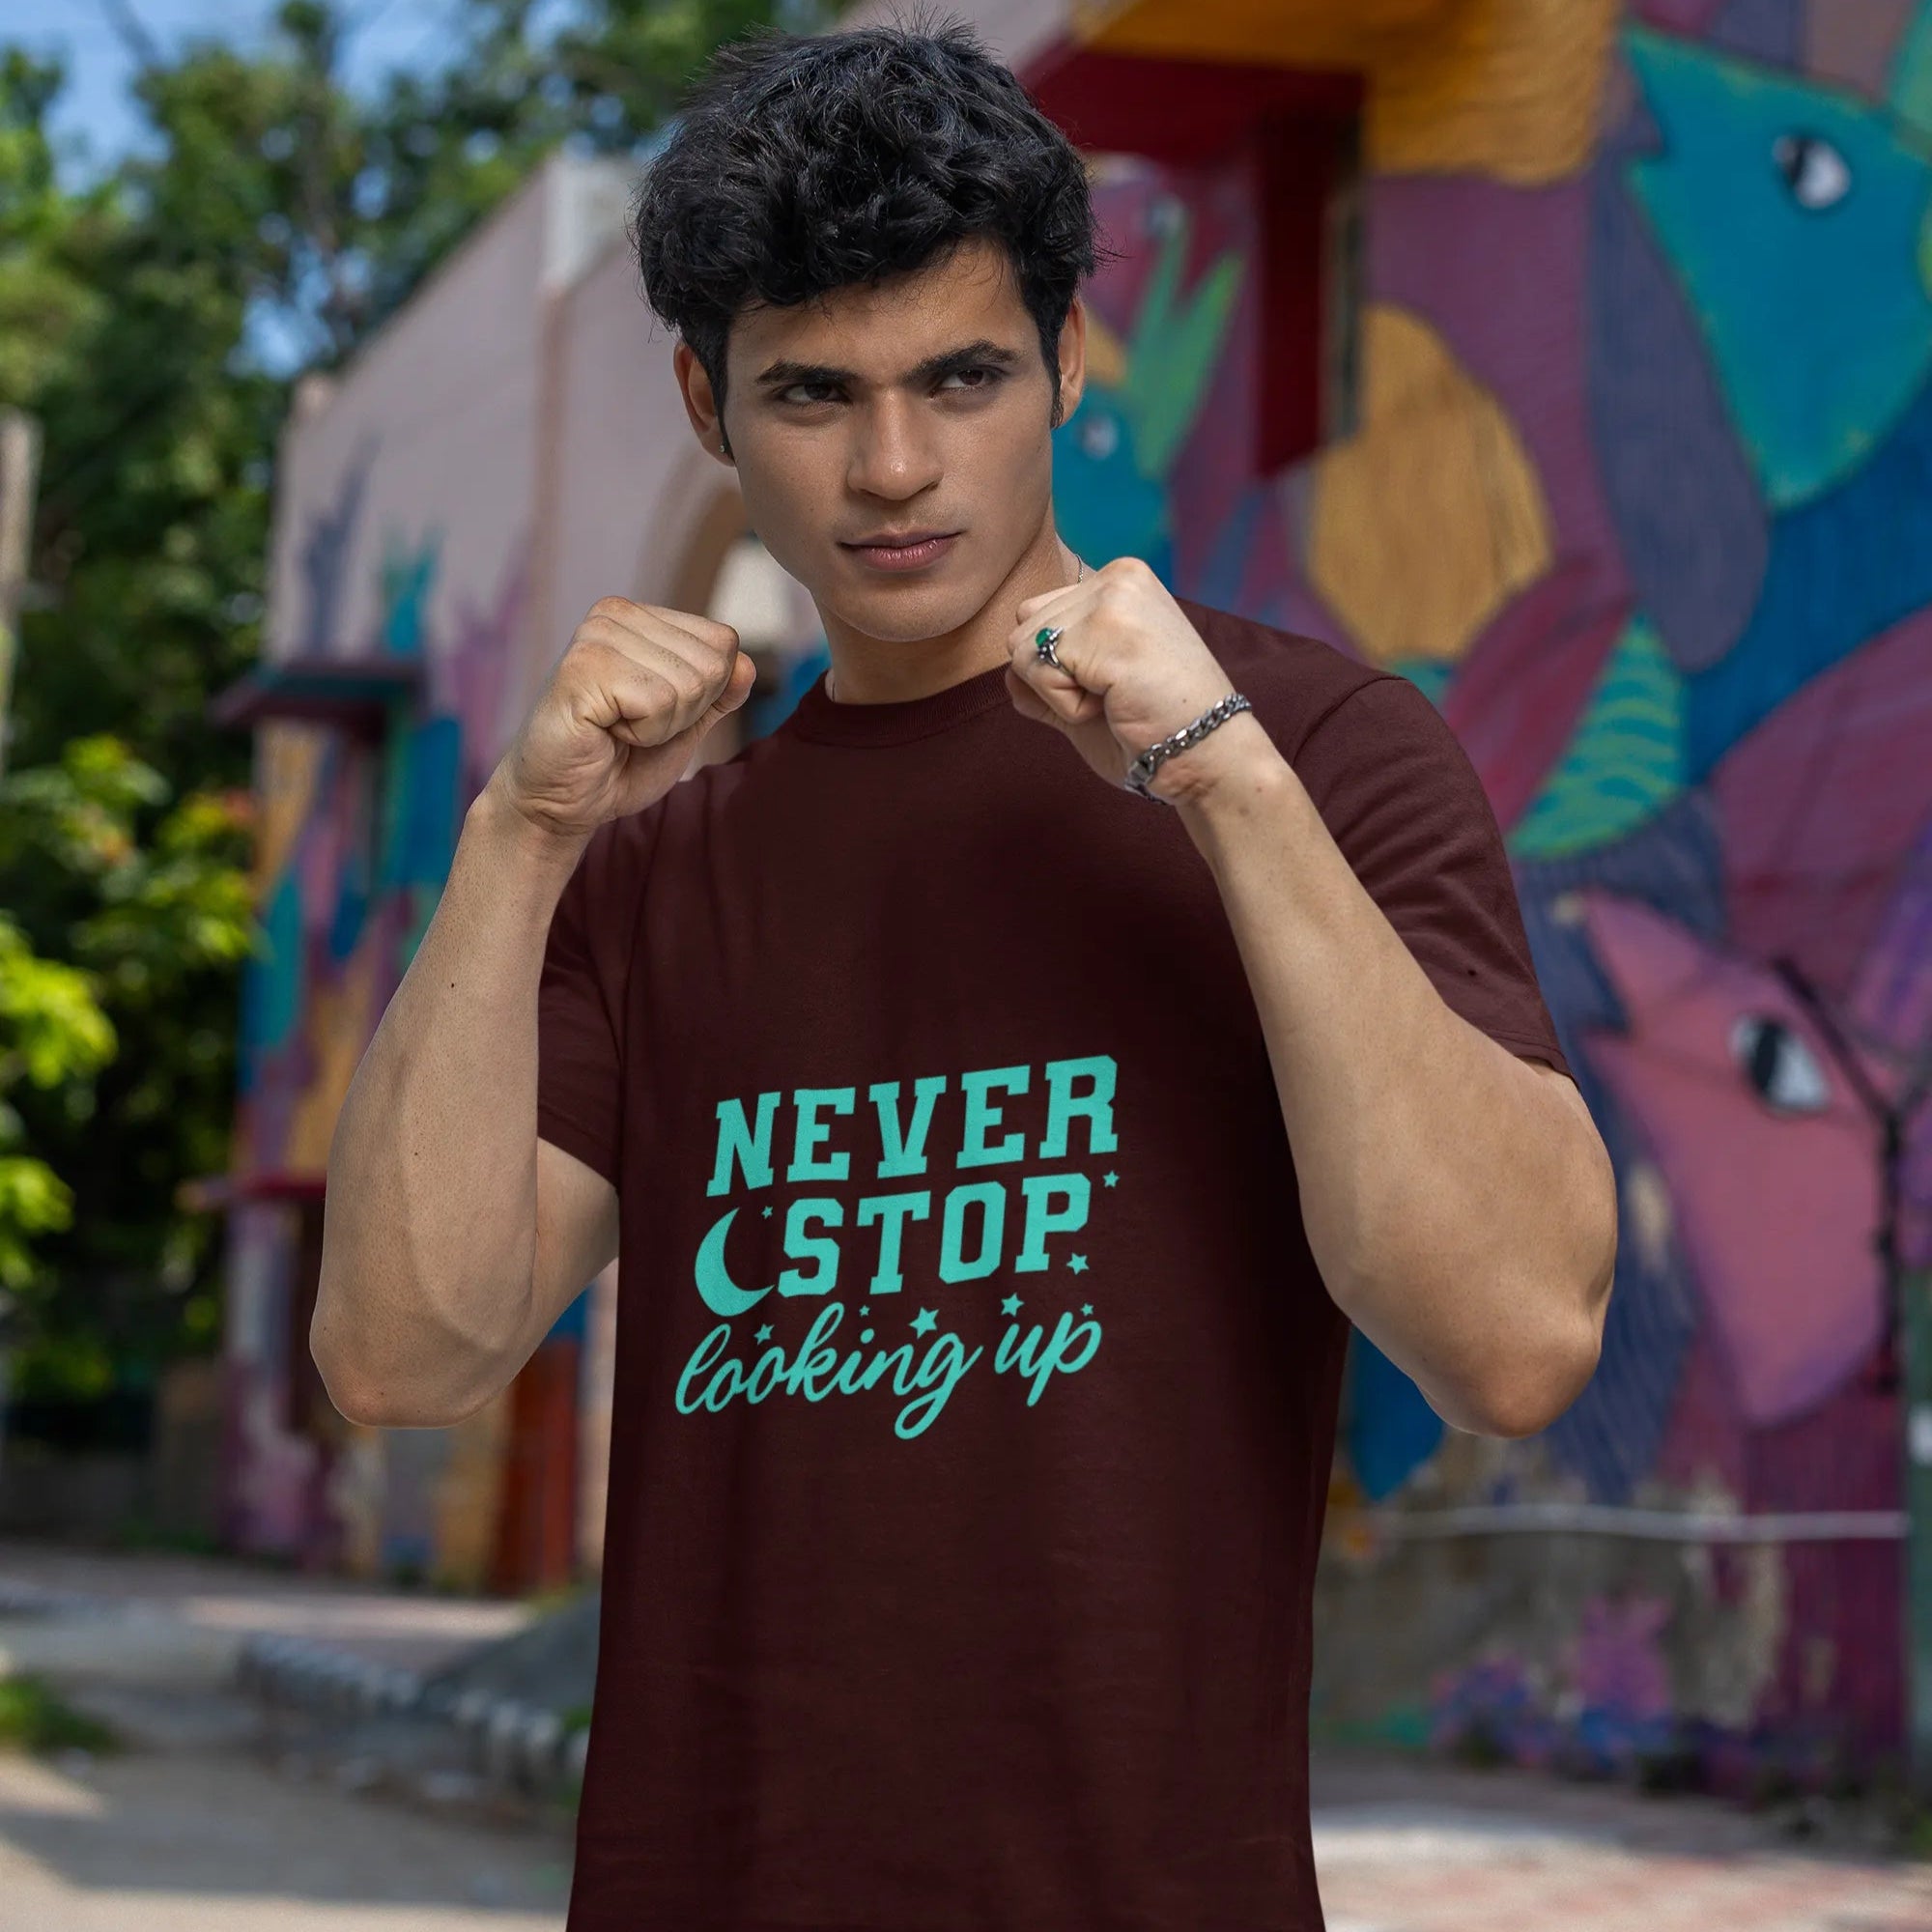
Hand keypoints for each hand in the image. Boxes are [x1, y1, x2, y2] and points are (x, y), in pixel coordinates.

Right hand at [489, 596, 756, 843]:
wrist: (562, 801)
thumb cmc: (619, 762)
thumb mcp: (685, 725)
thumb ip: (719, 694)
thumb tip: (747, 665)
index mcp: (641, 617)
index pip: (724, 643)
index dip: (704, 696)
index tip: (655, 714)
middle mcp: (616, 614)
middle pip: (712, 664)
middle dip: (684, 713)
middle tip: (634, 727)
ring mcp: (596, 637)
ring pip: (689, 684)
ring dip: (661, 726)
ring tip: (617, 729)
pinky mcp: (581, 668)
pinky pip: (658, 702)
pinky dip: (642, 733)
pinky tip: (605, 732)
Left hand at [1004, 556, 1242, 801]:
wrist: (1210, 759)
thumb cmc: (1156, 732)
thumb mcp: (1091, 693)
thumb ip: (1049, 676)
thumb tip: (1008, 673)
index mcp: (1121, 581)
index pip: (1035, 615)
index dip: (1060, 670)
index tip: (1116, 685)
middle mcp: (1119, 576)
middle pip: (1022, 629)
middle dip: (1055, 679)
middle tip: (1116, 695)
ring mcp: (1115, 598)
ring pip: (1022, 651)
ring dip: (1060, 694)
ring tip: (1117, 698)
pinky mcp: (1108, 629)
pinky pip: (1037, 674)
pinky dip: (1066, 707)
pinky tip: (1116, 704)